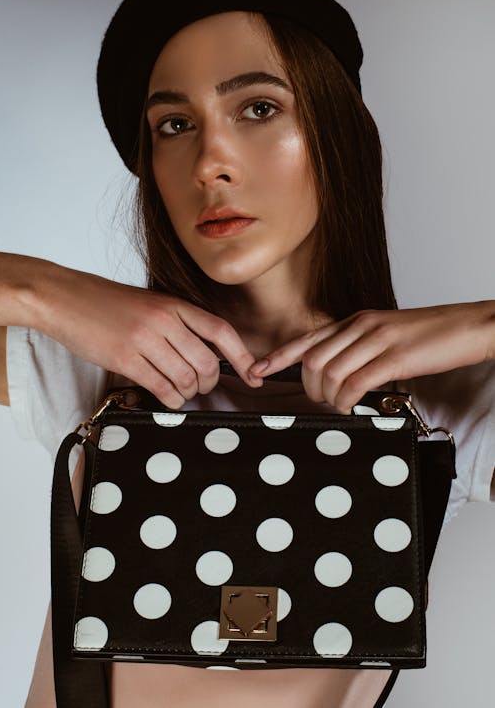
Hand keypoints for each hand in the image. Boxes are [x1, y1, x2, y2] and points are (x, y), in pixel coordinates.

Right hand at [32, 262, 262, 408]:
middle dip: (210, 382)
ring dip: (189, 393)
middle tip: (202, 387)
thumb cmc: (105, 302)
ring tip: (182, 392)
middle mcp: (163, 320)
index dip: (243, 356)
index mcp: (173, 304)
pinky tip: (168, 398)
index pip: (220, 331)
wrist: (64, 297)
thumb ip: (177, 322)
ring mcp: (143, 340)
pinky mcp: (124, 359)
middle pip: (207, 362)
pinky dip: (171, 400)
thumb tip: (204, 353)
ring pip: (186, 378)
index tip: (254, 375)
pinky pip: (161, 388)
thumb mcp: (150, 302)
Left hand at [248, 301, 494, 412]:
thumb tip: (340, 375)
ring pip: (329, 371)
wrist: (469, 325)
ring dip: (328, 397)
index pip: (308, 338)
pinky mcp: (396, 356)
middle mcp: (361, 326)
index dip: (278, 356)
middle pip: (312, 358)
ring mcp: (378, 339)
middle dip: (307, 386)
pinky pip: (356, 381)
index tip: (256, 370)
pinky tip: (354, 406)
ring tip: (340, 406)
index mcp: (357, 320)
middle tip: (320, 401)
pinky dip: (347, 399)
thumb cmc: (431, 334)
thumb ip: (360, 348)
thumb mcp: (387, 334)